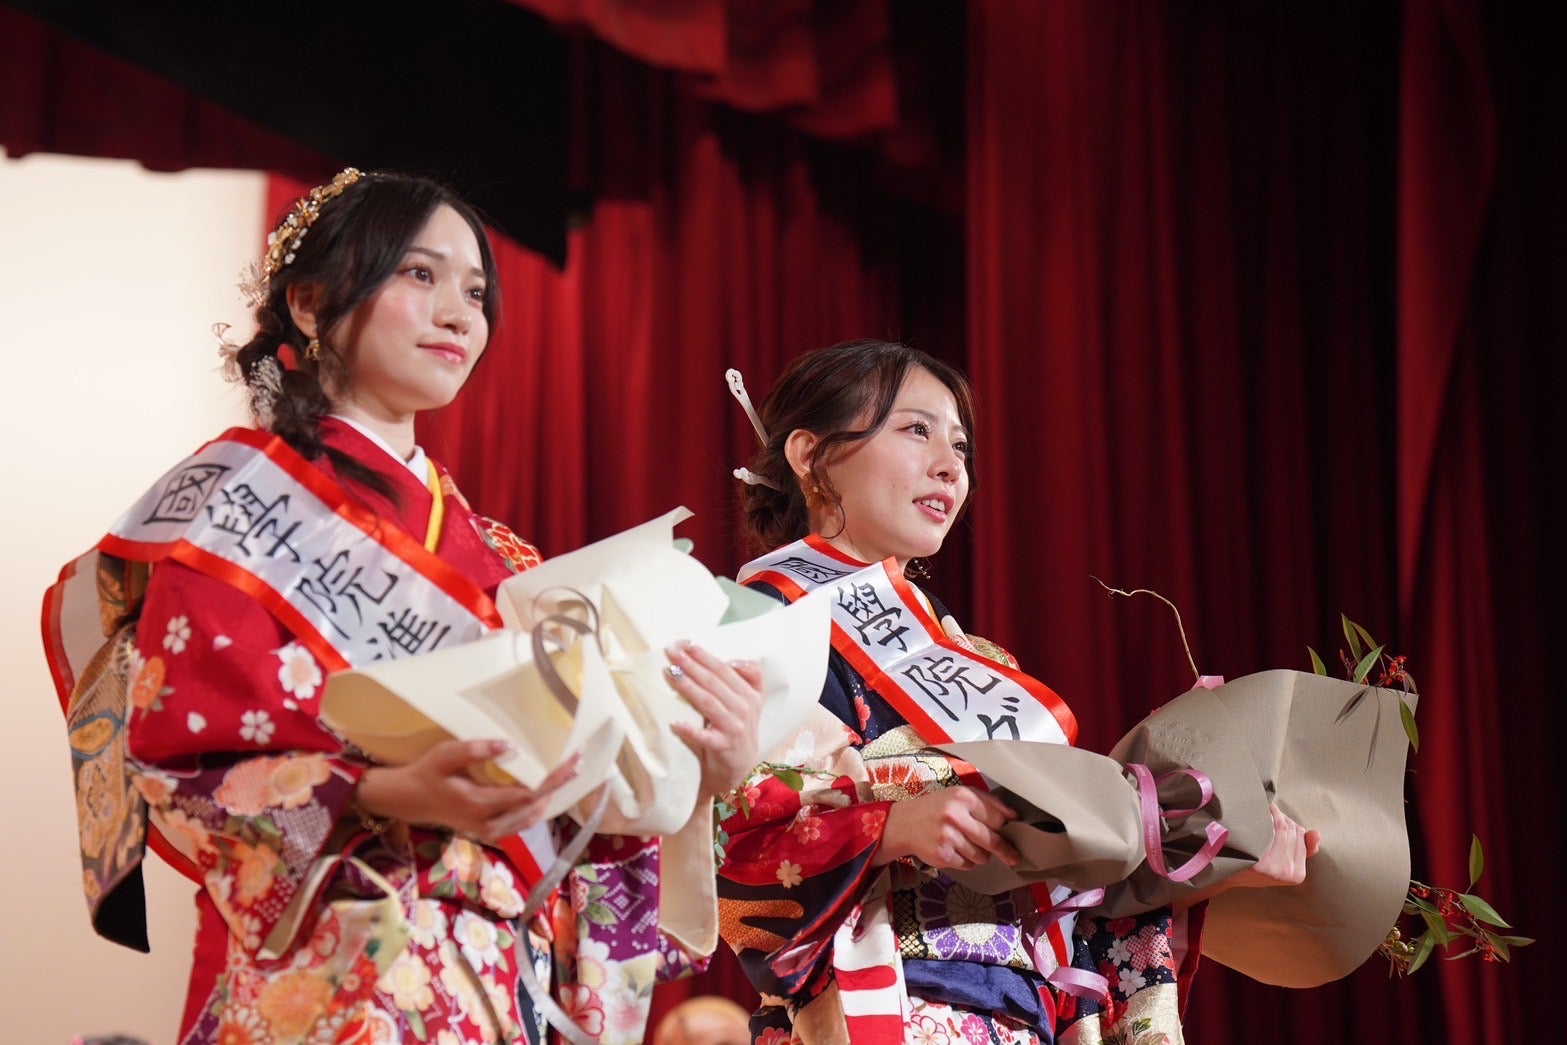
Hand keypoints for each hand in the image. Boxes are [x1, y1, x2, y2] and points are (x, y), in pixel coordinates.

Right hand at [355, 738, 579, 842]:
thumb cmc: (428, 773)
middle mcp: (490, 823)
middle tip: (577, 762)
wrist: (410, 800)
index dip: (553, 779)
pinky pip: (522, 821)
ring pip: (532, 817)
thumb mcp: (445, 755)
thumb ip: (476, 749)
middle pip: (536, 805)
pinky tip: (545, 789)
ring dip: (551, 795)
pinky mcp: (491, 831)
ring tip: (566, 772)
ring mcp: (491, 831)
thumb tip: (509, 745)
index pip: (528, 793)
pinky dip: (537, 805)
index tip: (572, 762)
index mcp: (481, 804)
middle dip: (559, 784)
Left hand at [665, 642, 764, 798]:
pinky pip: (706, 737)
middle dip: (691, 664)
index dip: (705, 655)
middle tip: (671, 651)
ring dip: (688, 687)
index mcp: (750, 694)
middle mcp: (745, 708)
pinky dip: (690, 730)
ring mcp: (735, 728)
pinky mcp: (724, 747)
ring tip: (670, 673)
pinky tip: (675, 723)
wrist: (740, 769)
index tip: (685, 643)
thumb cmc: (736, 729)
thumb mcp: (748, 701)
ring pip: (708, 702)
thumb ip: (742, 679)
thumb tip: (729, 659)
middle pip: (715, 681)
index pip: (725, 669)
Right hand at [874, 786, 1020, 869]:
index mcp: (963, 797)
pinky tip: (954, 850)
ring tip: (967, 844)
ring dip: (980, 855)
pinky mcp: (942, 854)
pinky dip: (965, 861)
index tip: (1015, 833)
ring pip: (981, 856)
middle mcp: (955, 815)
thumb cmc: (936, 808)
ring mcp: (948, 836)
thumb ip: (987, 802)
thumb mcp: (958, 796)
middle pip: (992, 840)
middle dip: (1005, 850)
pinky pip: (967, 864)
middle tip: (1013, 857)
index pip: (998, 817)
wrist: (902, 823)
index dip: (1007, 827)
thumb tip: (1014, 816)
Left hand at [1224, 803, 1320, 888]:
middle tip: (1266, 812)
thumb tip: (1316, 833)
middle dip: (1280, 816)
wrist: (1225, 873)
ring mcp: (1274, 869)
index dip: (1288, 821)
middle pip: (1291, 829)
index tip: (1276, 818)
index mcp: (1297, 875)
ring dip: (1272, 813)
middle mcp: (1287, 872)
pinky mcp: (1259, 863)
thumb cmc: (1255, 863)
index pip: (1301, 835)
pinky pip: (1269, 829)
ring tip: (1260, 812)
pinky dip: (1264, 817)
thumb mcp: (1283, 861)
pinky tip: (1255, 816)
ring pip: (1281, 826)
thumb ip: (1304, 849)